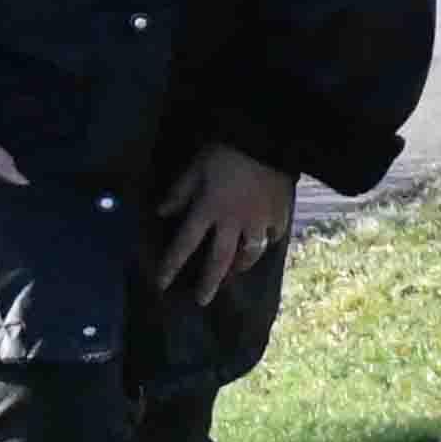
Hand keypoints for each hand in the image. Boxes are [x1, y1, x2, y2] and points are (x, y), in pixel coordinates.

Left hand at [153, 144, 297, 300]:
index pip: (185, 244)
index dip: (172, 266)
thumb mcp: (195, 168)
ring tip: (235, 272)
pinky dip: (268, 241)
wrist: (268, 141)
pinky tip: (265, 241)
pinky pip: (274, 235)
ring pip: (250, 252)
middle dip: (209, 282)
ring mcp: (258, 220)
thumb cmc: (227, 152)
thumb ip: (179, 192)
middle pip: (219, 259)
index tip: (161, 285)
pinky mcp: (279, 214)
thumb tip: (161, 213)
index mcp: (208, 210)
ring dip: (240, 265)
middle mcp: (232, 222)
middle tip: (203, 301)